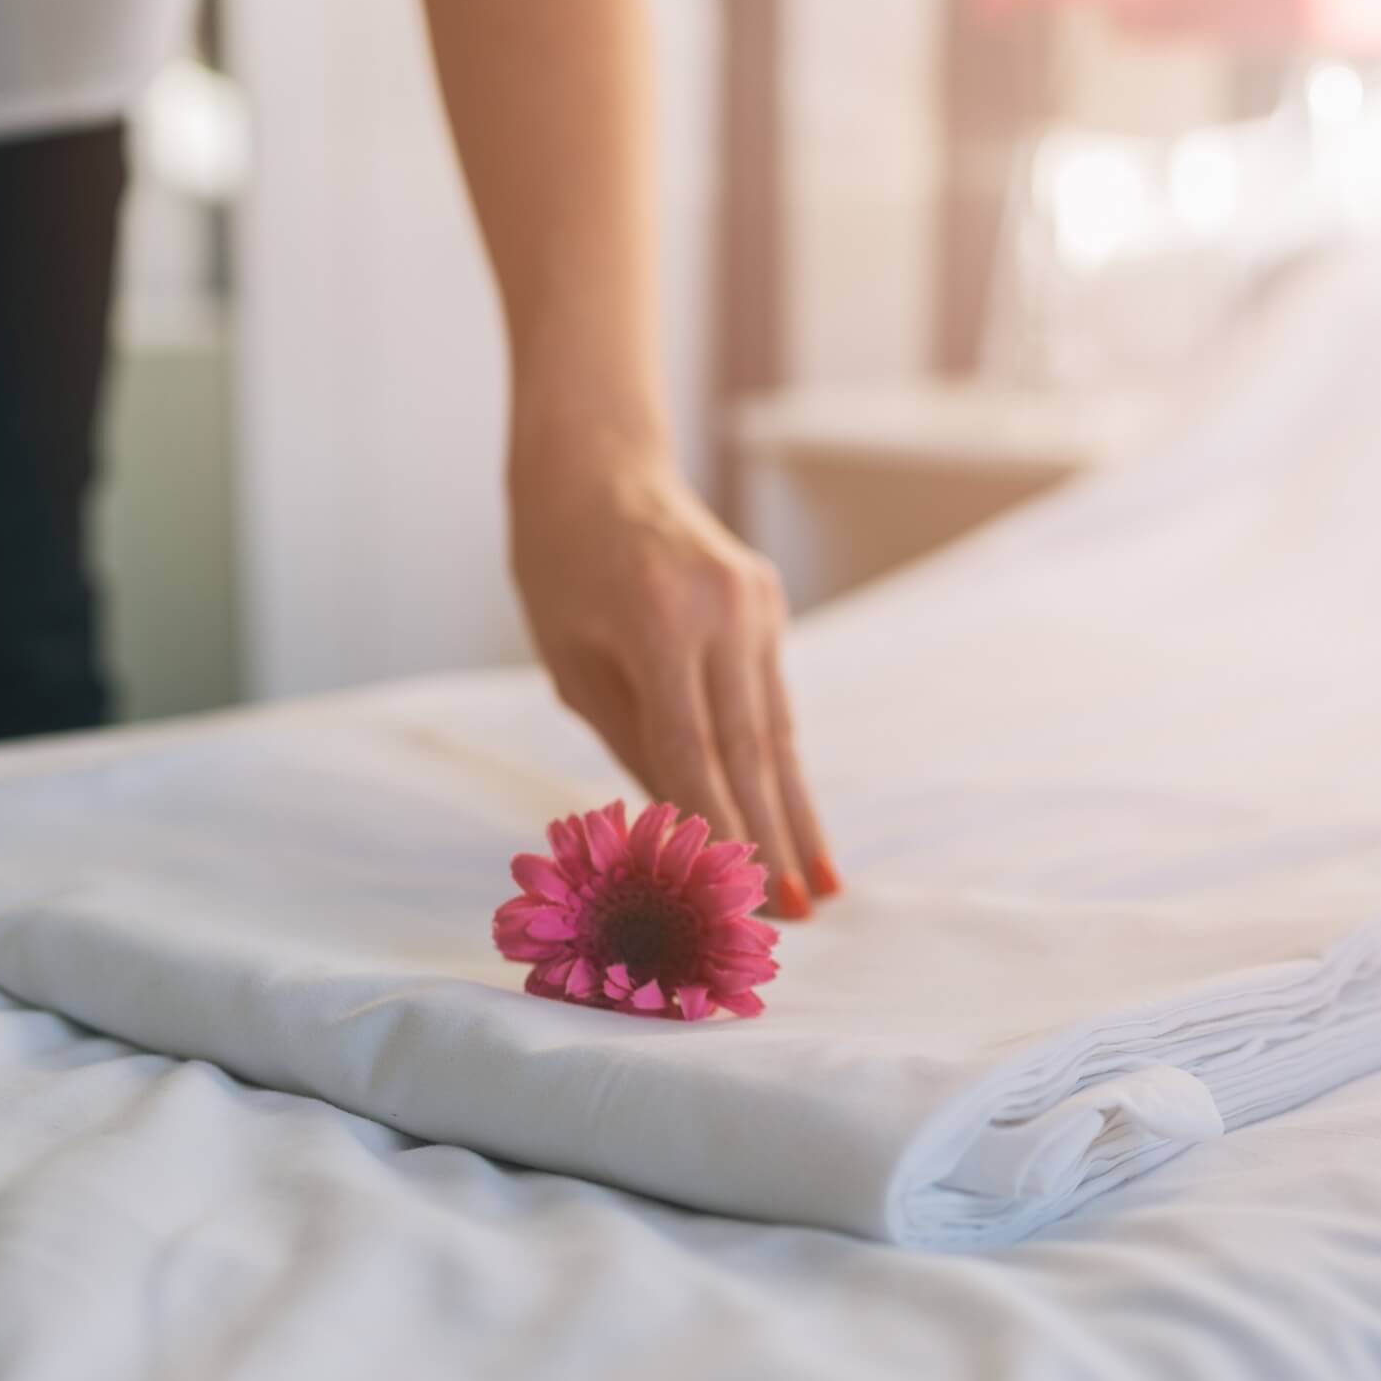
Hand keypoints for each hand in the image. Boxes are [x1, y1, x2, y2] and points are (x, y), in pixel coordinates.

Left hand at [509, 440, 835, 917]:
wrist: (599, 465)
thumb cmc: (561, 569)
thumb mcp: (573, 662)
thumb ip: (632, 743)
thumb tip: (681, 831)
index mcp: (660, 621)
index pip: (693, 750)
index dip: (714, 831)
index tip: (730, 898)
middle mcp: (723, 610)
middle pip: (751, 749)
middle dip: (770, 839)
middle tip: (792, 916)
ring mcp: (756, 604)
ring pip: (777, 730)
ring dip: (795, 813)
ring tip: (819, 887)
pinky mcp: (768, 605)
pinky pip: (774, 700)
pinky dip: (784, 764)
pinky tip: (802, 821)